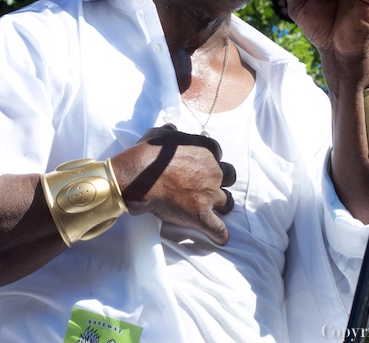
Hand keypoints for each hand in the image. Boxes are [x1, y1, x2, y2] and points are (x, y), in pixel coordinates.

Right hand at [112, 125, 236, 244]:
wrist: (139, 177)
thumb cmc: (147, 154)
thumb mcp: (160, 134)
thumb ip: (172, 132)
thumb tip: (174, 129)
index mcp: (206, 150)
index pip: (217, 154)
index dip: (209, 161)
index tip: (200, 166)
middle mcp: (213, 171)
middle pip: (229, 176)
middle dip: (220, 181)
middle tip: (207, 186)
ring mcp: (209, 194)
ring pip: (227, 202)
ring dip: (222, 205)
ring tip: (214, 210)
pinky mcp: (201, 215)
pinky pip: (217, 228)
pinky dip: (219, 234)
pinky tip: (220, 238)